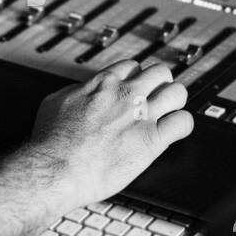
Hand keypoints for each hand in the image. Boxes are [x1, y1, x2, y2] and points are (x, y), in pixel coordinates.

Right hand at [27, 60, 193, 209]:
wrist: (56, 168)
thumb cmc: (51, 141)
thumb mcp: (55, 102)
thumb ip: (76, 91)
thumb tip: (82, 90)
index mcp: (103, 84)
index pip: (133, 66)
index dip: (136, 78)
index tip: (135, 88)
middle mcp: (125, 95)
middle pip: (160, 73)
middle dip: (160, 84)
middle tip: (156, 99)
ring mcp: (141, 116)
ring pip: (178, 92)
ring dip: (175, 102)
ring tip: (168, 115)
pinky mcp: (151, 140)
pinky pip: (183, 123)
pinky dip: (182, 126)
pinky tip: (172, 133)